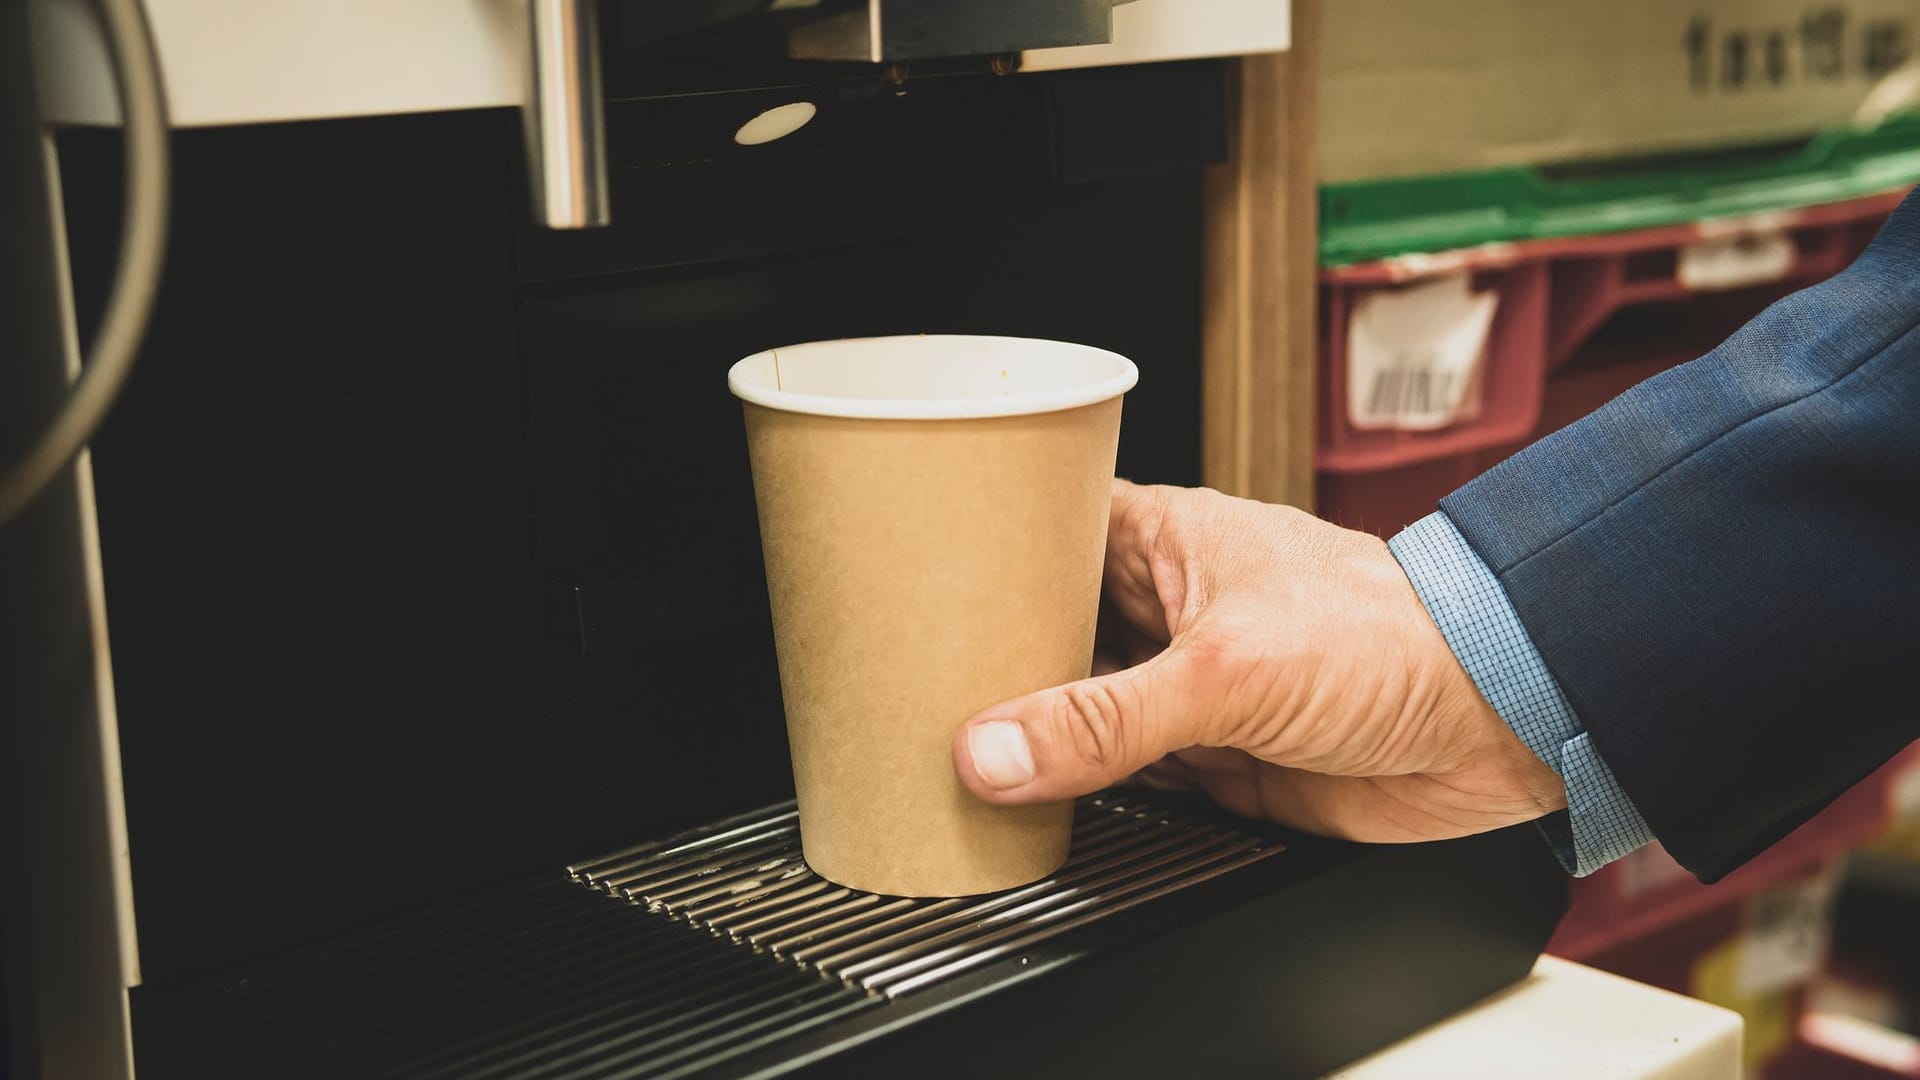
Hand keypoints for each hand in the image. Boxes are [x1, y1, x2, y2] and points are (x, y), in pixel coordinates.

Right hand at [951, 480, 1566, 842]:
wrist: (1497, 723)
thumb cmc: (1393, 638)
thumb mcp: (1227, 670)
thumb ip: (1105, 720)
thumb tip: (995, 750)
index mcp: (1166, 540)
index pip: (1046, 533)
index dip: (981, 556)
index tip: (910, 586)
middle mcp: (1170, 608)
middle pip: (1051, 629)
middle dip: (994, 659)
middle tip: (914, 685)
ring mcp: (1189, 686)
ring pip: (1082, 708)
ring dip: (1036, 733)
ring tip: (950, 746)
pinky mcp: (1215, 759)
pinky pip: (1123, 775)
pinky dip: (1082, 791)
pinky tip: (1032, 799)